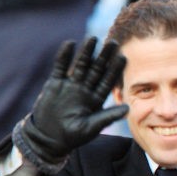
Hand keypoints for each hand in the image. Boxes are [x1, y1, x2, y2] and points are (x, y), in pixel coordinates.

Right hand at [12, 37, 128, 173]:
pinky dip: (64, 56)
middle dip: (104, 56)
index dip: (116, 69)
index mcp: (97, 99)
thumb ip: (108, 116)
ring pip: (81, 65)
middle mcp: (86, 89)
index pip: (108, 81)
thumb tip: (128, 109)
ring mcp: (71, 85)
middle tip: (113, 42)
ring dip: (86, 52)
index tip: (124, 57)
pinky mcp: (55, 84)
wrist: (48, 138)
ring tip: (92, 38)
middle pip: (97, 69)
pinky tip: (70, 44)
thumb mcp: (92, 127)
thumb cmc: (72, 136)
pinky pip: (60, 67)